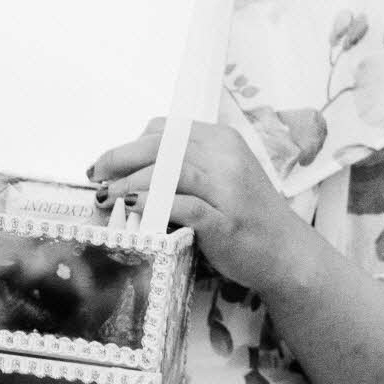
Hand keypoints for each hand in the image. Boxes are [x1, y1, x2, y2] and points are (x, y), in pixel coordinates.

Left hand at [90, 119, 299, 292]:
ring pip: (169, 171)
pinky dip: (153, 204)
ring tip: (106, 196)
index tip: (106, 164)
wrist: (287, 253)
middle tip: (97, 177)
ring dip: (129, 183)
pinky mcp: (225, 220)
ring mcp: (227, 189)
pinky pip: (183, 205)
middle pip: (162, 147)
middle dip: (120, 160)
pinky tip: (132, 208)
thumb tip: (128, 170)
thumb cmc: (245, 217)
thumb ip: (183, 167)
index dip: (130, 144)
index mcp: (222, 140)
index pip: (166, 130)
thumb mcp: (218, 179)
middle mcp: (226, 157)